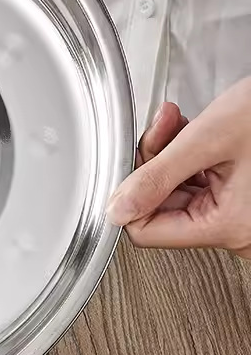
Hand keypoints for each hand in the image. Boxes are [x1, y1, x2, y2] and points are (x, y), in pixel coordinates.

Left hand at [107, 77, 250, 258]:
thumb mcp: (209, 139)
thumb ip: (156, 175)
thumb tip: (116, 209)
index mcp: (229, 226)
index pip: (148, 232)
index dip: (131, 194)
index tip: (131, 161)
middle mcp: (238, 231)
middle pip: (162, 207)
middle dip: (155, 161)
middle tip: (163, 126)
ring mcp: (242, 217)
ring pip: (179, 192)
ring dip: (171, 154)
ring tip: (179, 122)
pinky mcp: (244, 200)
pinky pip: (200, 184)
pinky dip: (190, 157)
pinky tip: (194, 132)